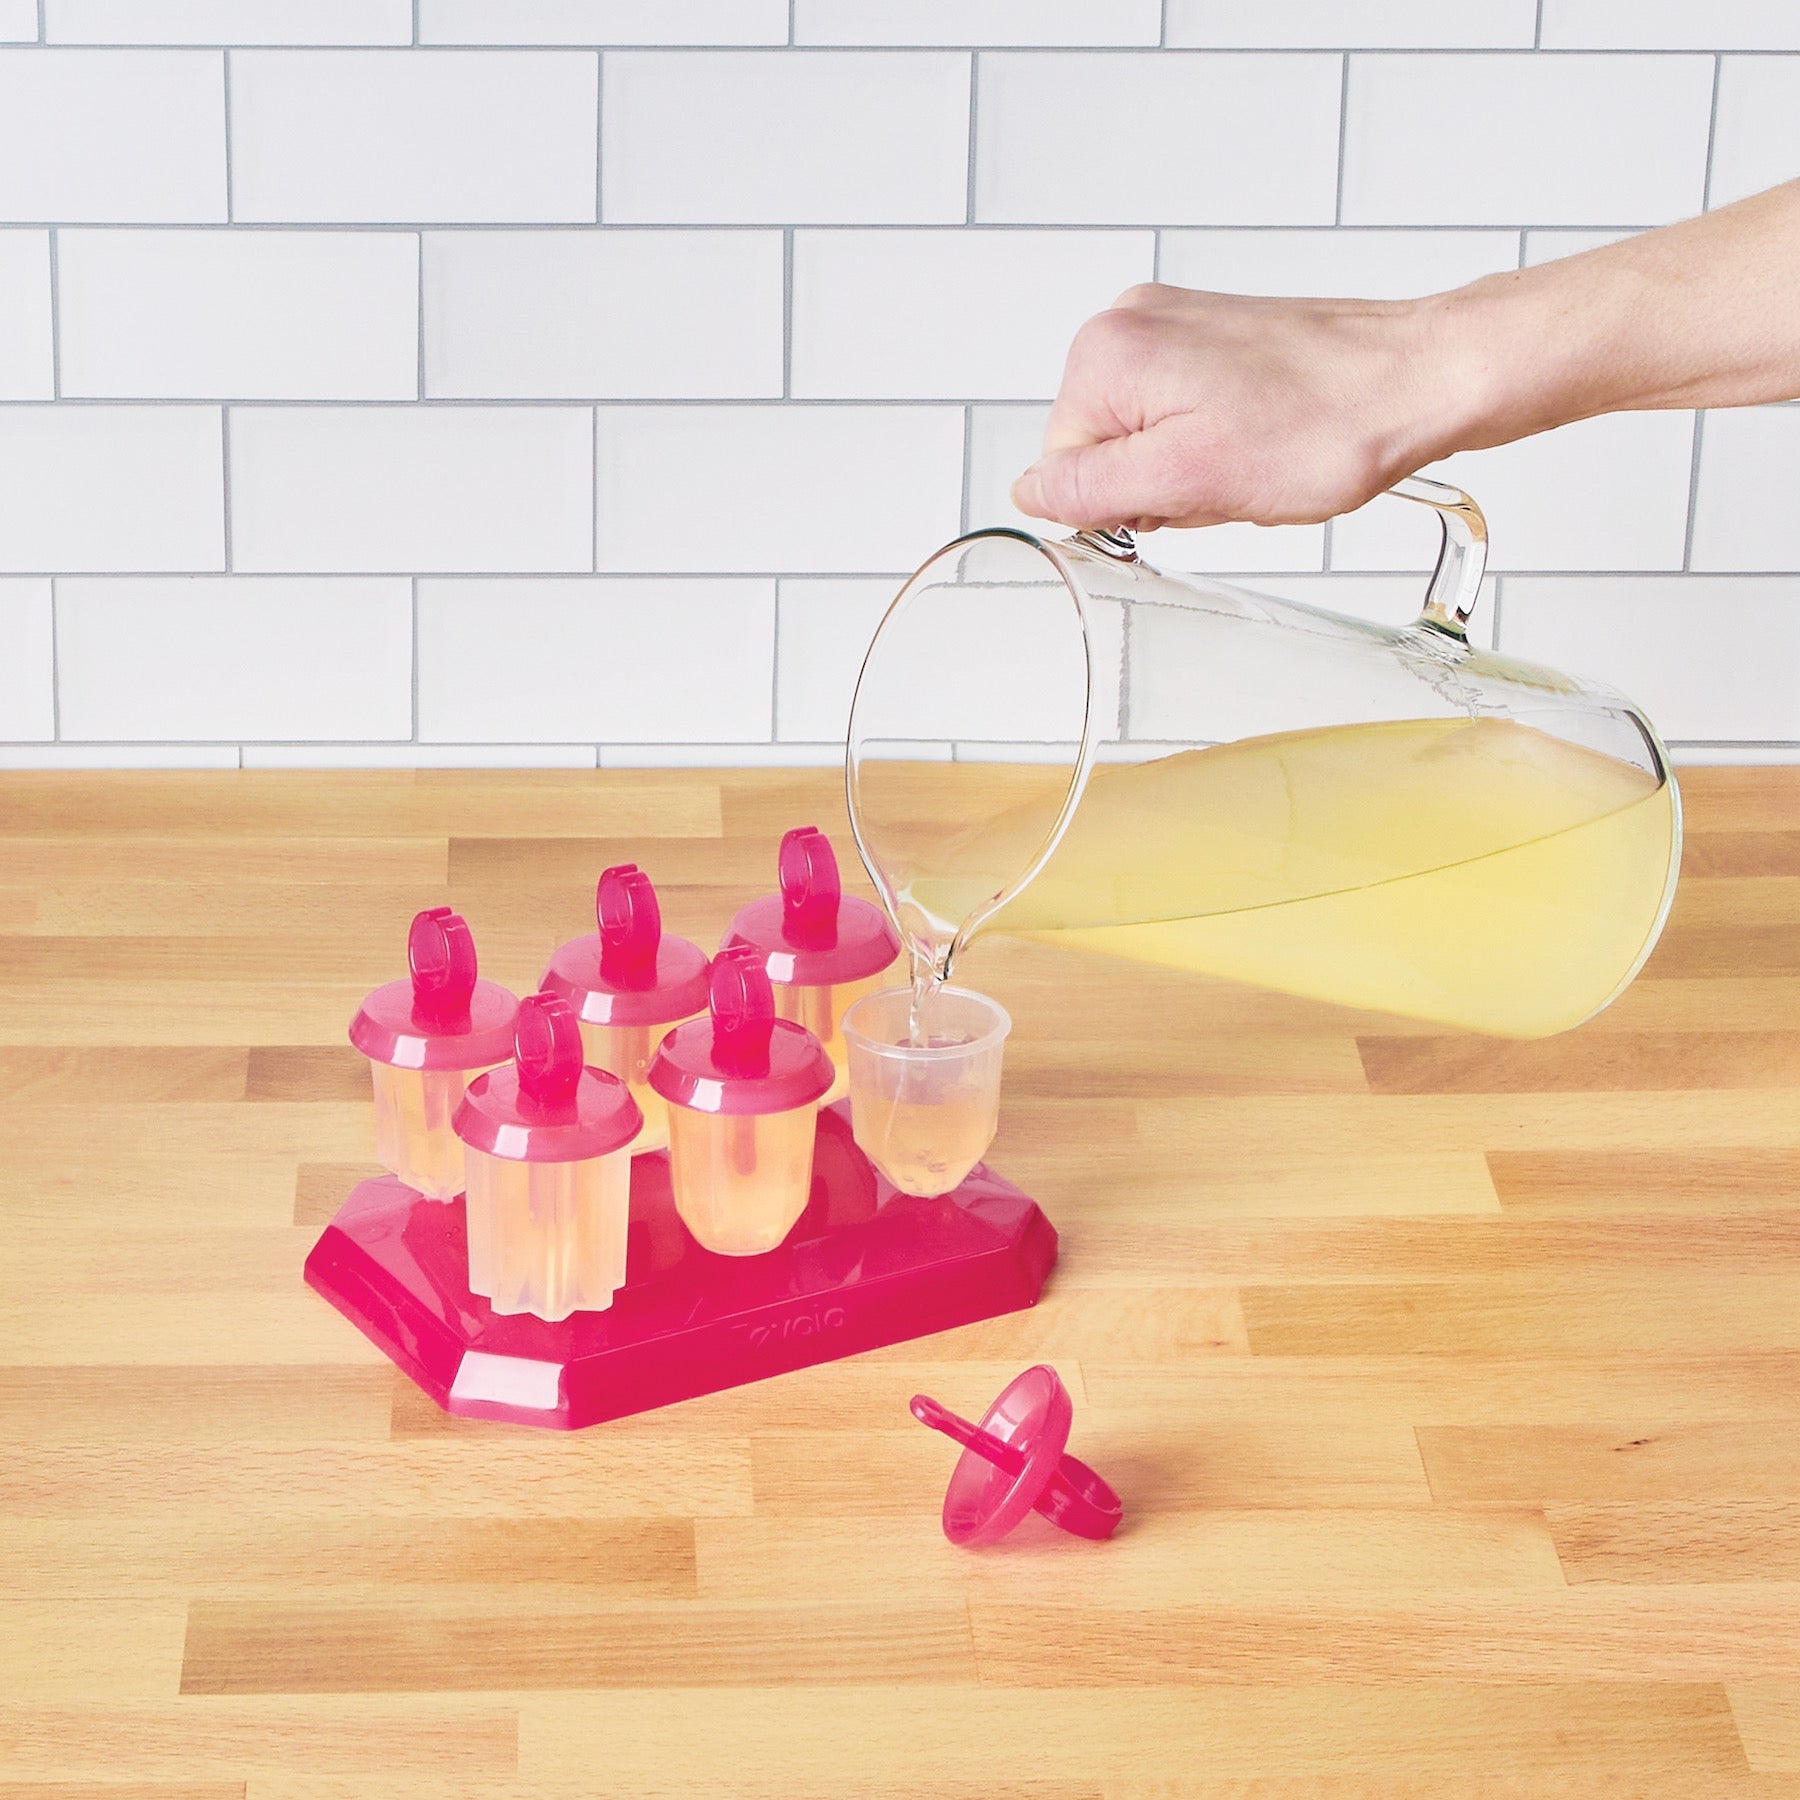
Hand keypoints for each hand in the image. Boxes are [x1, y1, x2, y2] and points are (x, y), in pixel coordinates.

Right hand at [1011, 282, 1456, 532]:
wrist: (1419, 379)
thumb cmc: (1327, 424)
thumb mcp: (1187, 479)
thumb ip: (1090, 490)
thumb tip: (1031, 494)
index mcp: (1108, 353)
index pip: (1063, 469)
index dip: (1123, 503)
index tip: (1183, 491)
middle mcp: (1132, 323)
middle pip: (1103, 450)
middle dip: (1160, 484)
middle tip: (1225, 475)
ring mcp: (1174, 324)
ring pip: (1146, 438)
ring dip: (1193, 467)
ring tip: (1251, 455)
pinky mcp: (1213, 337)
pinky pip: (1184, 416)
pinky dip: (1217, 442)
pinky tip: (1261, 439)